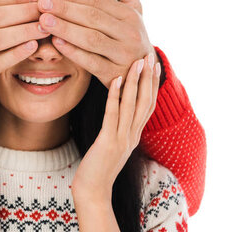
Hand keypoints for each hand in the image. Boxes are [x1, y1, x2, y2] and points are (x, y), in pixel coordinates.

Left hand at [37, 0, 156, 87]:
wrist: (143, 73)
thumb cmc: (129, 36)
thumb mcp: (133, 9)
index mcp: (130, 15)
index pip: (97, 2)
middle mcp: (130, 33)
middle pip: (92, 18)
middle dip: (65, 10)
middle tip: (42, 4)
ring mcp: (123, 55)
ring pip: (91, 39)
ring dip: (66, 29)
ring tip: (44, 21)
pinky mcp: (114, 74)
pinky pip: (91, 62)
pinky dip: (73, 52)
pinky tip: (56, 43)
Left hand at [72, 53, 160, 203]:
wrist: (93, 192)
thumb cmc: (97, 166)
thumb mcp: (111, 143)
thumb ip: (117, 127)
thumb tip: (115, 109)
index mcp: (134, 135)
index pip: (148, 105)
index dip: (152, 84)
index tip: (154, 64)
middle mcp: (132, 135)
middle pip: (145, 102)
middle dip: (148, 78)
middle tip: (150, 55)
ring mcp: (122, 139)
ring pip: (132, 105)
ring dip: (135, 81)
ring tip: (136, 61)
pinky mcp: (108, 142)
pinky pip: (113, 115)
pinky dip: (115, 95)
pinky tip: (115, 79)